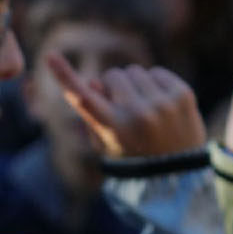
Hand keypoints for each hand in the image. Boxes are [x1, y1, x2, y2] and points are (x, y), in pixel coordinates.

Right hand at [44, 55, 207, 158]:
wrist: (179, 176)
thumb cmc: (134, 160)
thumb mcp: (106, 146)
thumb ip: (94, 115)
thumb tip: (96, 82)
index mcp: (113, 129)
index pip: (82, 96)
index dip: (64, 75)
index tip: (51, 57)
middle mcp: (137, 114)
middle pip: (112, 75)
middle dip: (113, 87)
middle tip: (124, 109)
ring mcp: (161, 103)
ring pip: (135, 71)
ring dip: (135, 86)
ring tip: (145, 110)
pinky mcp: (182, 95)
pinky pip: (157, 72)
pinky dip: (155, 84)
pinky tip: (160, 105)